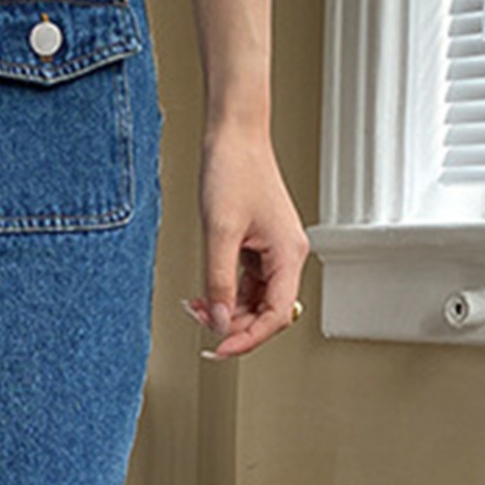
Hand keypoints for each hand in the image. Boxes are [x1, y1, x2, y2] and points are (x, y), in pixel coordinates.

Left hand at [181, 123, 310, 358]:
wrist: (234, 136)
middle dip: (233, 323)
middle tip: (199, 324)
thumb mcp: (220, 232)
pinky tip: (203, 294)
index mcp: (288, 255)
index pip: (276, 315)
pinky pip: (245, 282)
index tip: (218, 348)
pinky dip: (224, 291)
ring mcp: (273, 252)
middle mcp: (286, 256)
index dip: (247, 338)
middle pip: (266, 312)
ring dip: (226, 309)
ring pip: (254, 300)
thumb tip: (219, 321)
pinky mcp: (258, 245)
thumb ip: (219, 282)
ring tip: (195, 306)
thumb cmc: (233, 171)